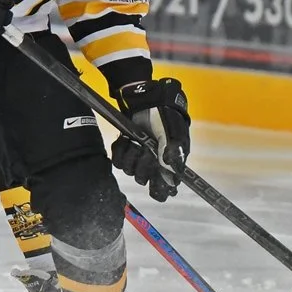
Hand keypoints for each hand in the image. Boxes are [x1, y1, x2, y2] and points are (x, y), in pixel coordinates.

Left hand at [112, 77, 190, 200]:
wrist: (149, 101)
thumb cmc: (166, 119)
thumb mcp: (174, 137)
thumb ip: (173, 158)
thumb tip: (172, 181)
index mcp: (168, 165)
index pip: (164, 189)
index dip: (159, 190)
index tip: (155, 186)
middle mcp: (152, 165)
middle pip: (143, 180)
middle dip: (143, 166)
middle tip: (147, 150)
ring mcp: (137, 158)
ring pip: (129, 170)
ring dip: (132, 155)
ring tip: (137, 141)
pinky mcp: (124, 150)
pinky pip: (117, 160)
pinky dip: (121, 150)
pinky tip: (127, 139)